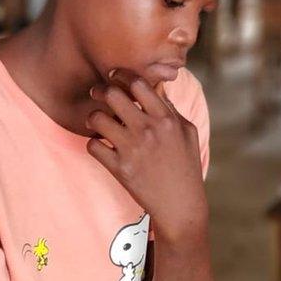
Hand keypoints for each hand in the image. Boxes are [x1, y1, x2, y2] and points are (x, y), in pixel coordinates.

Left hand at [86, 69, 206, 241]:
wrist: (179, 205)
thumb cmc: (186, 167)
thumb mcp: (188, 133)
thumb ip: (171, 108)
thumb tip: (156, 87)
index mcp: (166, 119)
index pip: (138, 83)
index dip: (122, 75)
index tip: (114, 76)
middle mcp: (148, 130)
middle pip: (112, 95)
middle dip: (100, 90)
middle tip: (97, 93)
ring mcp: (132, 149)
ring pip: (96, 118)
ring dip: (93, 118)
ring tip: (97, 122)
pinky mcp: (119, 168)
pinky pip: (92, 145)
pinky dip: (93, 144)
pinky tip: (101, 146)